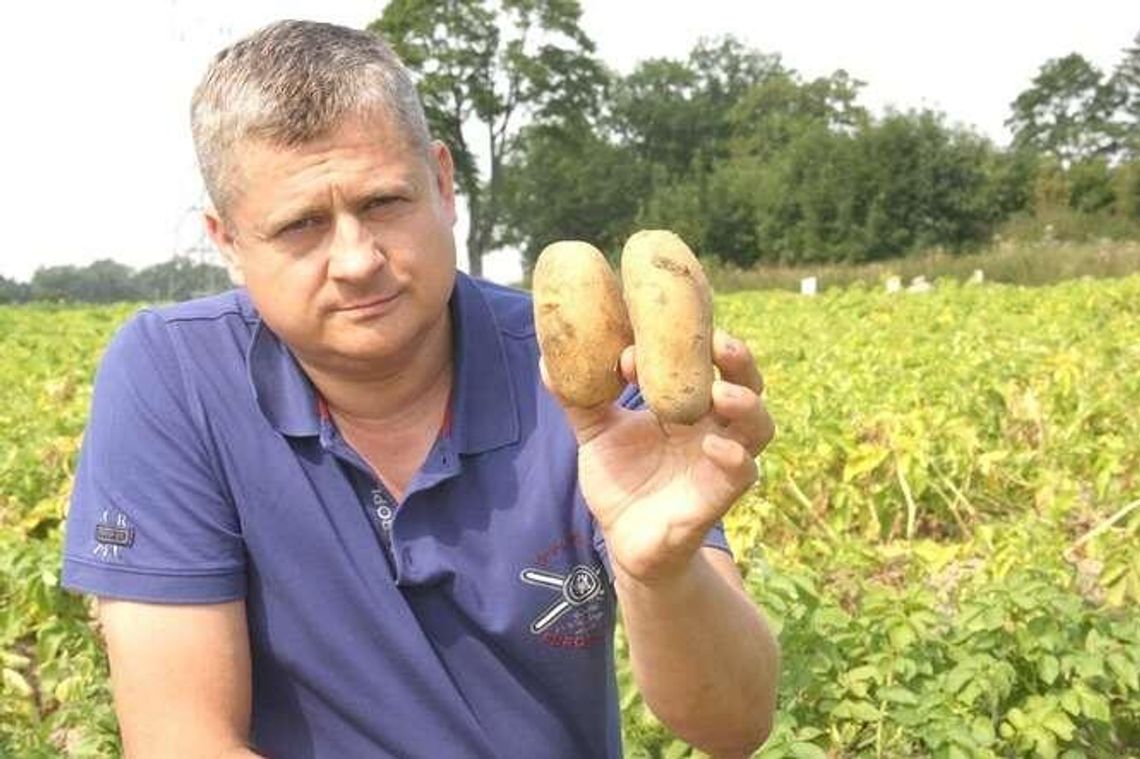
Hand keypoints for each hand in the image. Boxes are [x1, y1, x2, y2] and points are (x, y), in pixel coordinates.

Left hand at [543, 329, 775, 583]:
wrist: (624, 541)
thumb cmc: (621, 480)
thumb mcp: (596, 433)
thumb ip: (578, 399)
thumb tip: (549, 362)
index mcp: (687, 405)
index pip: (701, 362)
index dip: (678, 350)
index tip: (632, 351)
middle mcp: (712, 427)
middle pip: (745, 383)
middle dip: (737, 360)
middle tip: (718, 342)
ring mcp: (720, 460)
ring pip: (758, 426)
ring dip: (746, 404)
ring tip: (721, 393)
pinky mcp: (719, 496)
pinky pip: (742, 473)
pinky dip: (734, 458)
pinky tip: (715, 447)